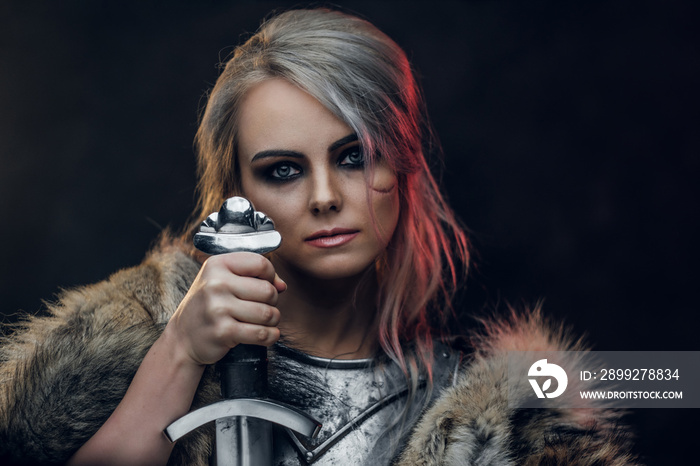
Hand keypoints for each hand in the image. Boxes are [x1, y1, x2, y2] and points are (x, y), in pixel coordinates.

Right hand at [164, 252, 285, 365]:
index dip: (271, 276)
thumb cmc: (209, 306)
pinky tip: (267, 334)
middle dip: (272, 302)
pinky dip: (270, 336)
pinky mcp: (223, 331)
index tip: (266, 284)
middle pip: (268, 290)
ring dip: (273, 320)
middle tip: (262, 307)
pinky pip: (261, 333)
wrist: (183, 337)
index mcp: (217, 265)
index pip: (261, 263)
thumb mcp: (223, 281)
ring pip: (268, 313)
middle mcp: (216, 284)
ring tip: (263, 321)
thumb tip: (282, 286)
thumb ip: (254, 276)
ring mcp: (218, 308)